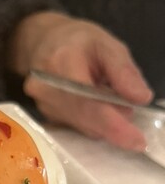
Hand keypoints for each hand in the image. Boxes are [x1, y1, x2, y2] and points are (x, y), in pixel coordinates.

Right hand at [6, 12, 152, 150]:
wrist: (42, 44)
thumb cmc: (77, 42)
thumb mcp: (106, 45)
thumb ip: (124, 71)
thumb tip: (141, 98)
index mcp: (62, 63)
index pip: (88, 102)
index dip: (113, 125)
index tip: (136, 141)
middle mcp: (47, 88)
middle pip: (85, 119)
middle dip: (113, 124)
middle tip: (130, 112)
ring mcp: (42, 105)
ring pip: (82, 125)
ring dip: (102, 120)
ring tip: (107, 96)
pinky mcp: (44, 115)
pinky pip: (74, 126)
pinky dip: (91, 120)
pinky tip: (92, 103)